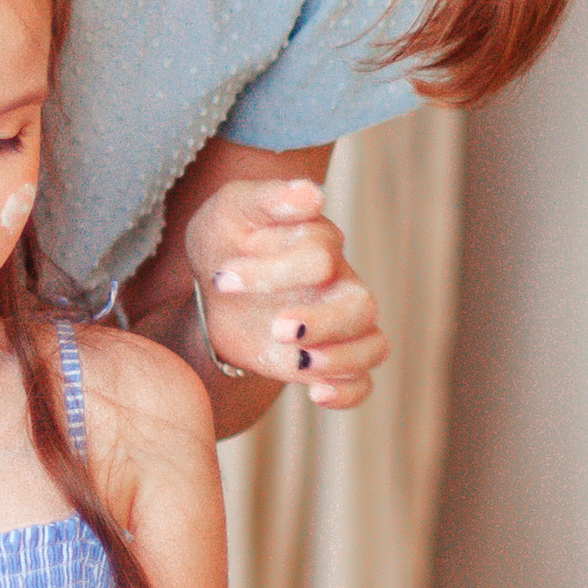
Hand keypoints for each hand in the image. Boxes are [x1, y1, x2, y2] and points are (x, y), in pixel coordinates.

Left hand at [183, 173, 387, 406]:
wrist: (214, 285)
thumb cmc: (229, 239)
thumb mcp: (234, 211)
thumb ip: (269, 198)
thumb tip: (310, 193)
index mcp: (321, 241)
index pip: (318, 256)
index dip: (272, 271)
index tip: (220, 278)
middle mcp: (339, 283)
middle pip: (360, 306)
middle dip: (322, 322)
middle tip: (277, 328)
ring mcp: (338, 325)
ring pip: (372, 346)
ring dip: (340, 358)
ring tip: (300, 363)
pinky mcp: (326, 359)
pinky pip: (361, 383)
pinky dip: (347, 392)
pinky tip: (315, 393)